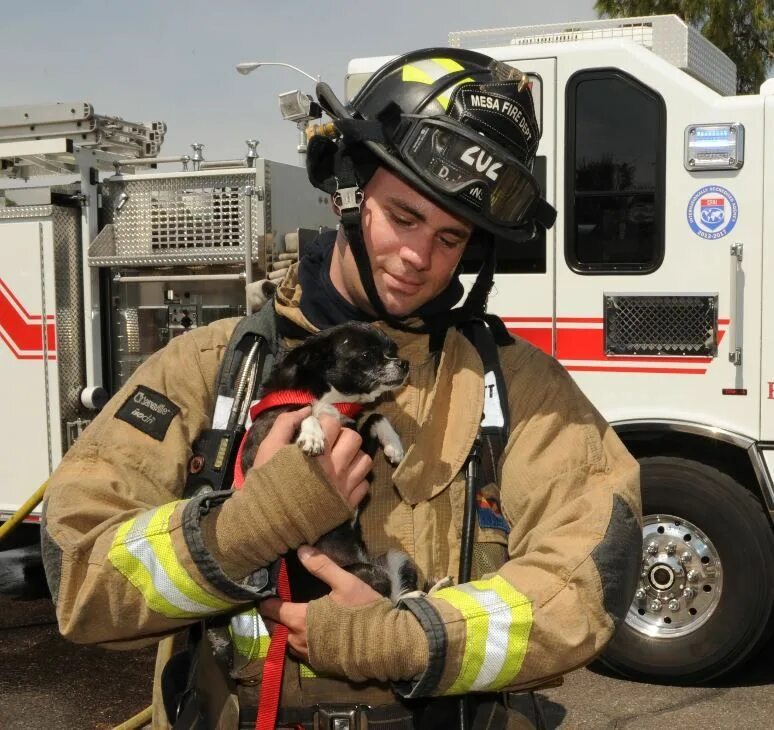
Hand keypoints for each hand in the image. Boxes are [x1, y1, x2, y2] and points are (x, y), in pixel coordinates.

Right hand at [252, 410, 369, 509]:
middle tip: (330, 442)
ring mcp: (343, 486)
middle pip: (354, 438)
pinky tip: (342, 479)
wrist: (268, 521)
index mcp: (316, 451)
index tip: (318, 426)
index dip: (325, 420)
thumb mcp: (269, 447)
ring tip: (340, 459)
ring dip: (353, 456)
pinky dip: (356, 479)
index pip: (333, 423)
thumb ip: (286, 423)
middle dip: (342, 435)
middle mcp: (335, 468)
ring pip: (365, 460)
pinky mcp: (348, 504)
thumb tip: (306, 409)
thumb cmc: (267, 482)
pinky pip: (364, 484)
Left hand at [260, 545, 381, 659]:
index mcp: (301, 619)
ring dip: (284, 630)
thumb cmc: (363, 611)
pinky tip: (306, 632)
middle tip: (275, 602)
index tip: (265, 591)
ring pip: (286, 641)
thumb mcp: (345, 583)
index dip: (267, 600)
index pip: (272, 610)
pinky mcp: (319, 664)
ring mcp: (308, 655)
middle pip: (275, 628)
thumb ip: (322, 566)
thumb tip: (302, 549)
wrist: (384, 646)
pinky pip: (299, 652)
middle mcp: (298, 640)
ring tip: (289, 617)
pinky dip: (297, 641)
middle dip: (272, 615)